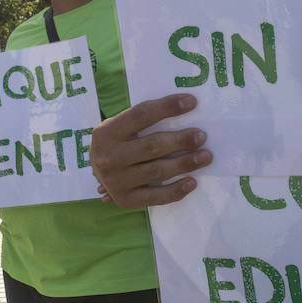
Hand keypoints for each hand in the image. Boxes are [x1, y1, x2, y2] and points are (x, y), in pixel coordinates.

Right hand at [90, 94, 210, 207]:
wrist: (96, 169)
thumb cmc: (116, 142)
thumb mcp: (120, 126)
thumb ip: (143, 120)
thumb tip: (184, 110)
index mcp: (108, 132)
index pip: (141, 115)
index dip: (167, 108)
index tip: (192, 102)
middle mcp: (109, 157)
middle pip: (152, 146)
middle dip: (181, 140)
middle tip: (201, 136)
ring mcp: (116, 181)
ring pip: (157, 171)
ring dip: (184, 164)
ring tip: (205, 157)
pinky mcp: (125, 200)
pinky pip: (155, 197)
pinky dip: (175, 191)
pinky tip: (192, 182)